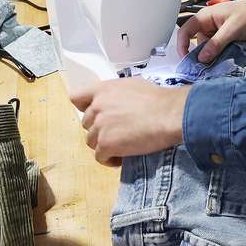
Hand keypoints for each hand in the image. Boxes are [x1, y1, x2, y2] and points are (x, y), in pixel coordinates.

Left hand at [70, 78, 188, 165]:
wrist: (169, 115)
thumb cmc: (158, 99)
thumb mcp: (133, 85)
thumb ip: (117, 94)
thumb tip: (117, 103)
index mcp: (102, 90)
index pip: (76, 98)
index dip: (84, 108)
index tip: (96, 114)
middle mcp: (97, 107)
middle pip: (86, 123)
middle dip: (99, 129)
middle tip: (117, 133)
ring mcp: (100, 126)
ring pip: (91, 141)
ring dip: (104, 145)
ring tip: (121, 147)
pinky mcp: (106, 144)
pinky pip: (99, 157)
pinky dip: (109, 160)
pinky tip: (122, 158)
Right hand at [176, 0, 245, 63]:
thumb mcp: (232, 29)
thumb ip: (216, 44)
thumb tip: (201, 58)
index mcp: (205, 16)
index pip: (184, 31)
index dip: (181, 46)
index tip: (186, 60)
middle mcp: (208, 25)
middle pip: (195, 43)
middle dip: (199, 56)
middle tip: (204, 68)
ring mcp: (215, 33)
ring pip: (206, 49)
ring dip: (211, 57)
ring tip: (219, 63)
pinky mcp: (222, 40)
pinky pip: (215, 51)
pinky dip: (218, 56)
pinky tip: (224, 60)